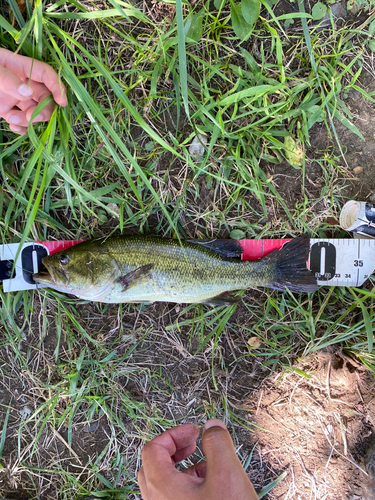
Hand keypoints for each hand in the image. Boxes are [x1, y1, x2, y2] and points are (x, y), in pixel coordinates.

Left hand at [0, 48, 66, 134]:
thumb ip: (7, 79)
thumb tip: (29, 92)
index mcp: (18, 67)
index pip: (46, 75)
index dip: (57, 87)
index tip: (62, 102)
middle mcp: (20, 83)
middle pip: (45, 98)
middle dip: (43, 110)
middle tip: (30, 117)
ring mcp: (14, 98)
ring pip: (35, 112)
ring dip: (29, 121)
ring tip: (12, 121)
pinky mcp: (6, 110)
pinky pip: (22, 122)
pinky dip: (21, 128)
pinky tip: (11, 127)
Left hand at [138, 419, 257, 499]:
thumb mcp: (228, 474)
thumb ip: (217, 443)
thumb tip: (211, 426)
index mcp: (163, 488)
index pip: (152, 449)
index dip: (173, 434)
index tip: (195, 432)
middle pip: (151, 466)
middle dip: (172, 449)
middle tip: (193, 443)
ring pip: (161, 484)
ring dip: (180, 467)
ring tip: (204, 463)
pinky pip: (172, 499)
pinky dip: (185, 485)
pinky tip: (209, 485)